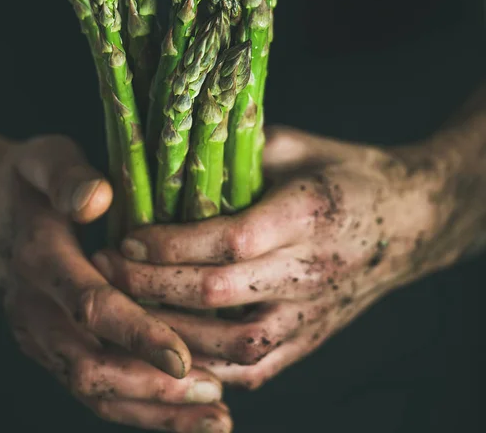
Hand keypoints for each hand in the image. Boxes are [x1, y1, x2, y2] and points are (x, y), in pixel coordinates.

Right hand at [0, 134, 231, 432]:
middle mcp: (34, 309)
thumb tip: (97, 198)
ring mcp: (39, 334)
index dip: (136, 333)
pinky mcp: (49, 345)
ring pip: (92, 389)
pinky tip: (180, 410)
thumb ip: (67, 177)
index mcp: (39, 260)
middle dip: (152, 388)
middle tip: (214, 397)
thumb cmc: (24, 182)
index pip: (90, 306)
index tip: (182, 359)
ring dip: (151, 410)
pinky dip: (135, 405)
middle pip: (90, 366)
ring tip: (214, 419)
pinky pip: (90, 385)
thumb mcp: (43, 160)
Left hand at [92, 126, 445, 388]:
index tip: (125, 235)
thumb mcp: (296, 145)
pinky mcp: (313, 338)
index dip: (169, 243)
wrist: (409, 221)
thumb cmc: (347, 175)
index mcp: (307, 215)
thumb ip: (239, 151)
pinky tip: (172, 345)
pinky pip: (257, 368)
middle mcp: (309, 270)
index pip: (227, 240)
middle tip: (105, 269)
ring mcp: (313, 312)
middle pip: (218, 293)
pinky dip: (208, 365)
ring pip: (233, 343)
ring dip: (171, 331)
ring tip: (126, 309)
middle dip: (152, 285)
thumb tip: (176, 155)